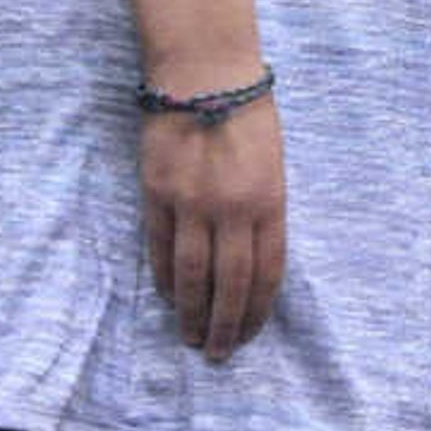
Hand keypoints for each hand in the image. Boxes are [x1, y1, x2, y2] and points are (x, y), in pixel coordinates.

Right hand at [142, 97, 285, 359]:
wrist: (205, 77)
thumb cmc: (249, 117)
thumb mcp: (274, 166)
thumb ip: (264, 212)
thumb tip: (253, 261)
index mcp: (271, 201)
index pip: (267, 271)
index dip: (258, 309)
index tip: (251, 333)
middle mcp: (233, 209)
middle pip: (230, 283)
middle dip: (226, 324)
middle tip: (219, 353)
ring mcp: (192, 204)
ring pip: (192, 275)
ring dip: (192, 312)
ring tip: (192, 338)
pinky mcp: (157, 195)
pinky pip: (160, 249)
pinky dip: (165, 280)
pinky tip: (169, 299)